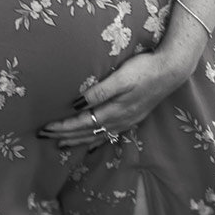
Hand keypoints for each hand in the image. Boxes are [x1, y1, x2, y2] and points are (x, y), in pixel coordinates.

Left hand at [39, 40, 200, 147]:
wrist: (171, 71)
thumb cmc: (144, 69)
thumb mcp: (120, 78)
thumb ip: (99, 91)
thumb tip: (77, 104)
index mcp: (114, 111)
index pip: (81, 123)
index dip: (62, 126)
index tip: (45, 128)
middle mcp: (119, 120)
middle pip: (86, 132)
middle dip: (64, 135)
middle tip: (43, 136)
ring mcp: (126, 121)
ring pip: (96, 136)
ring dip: (77, 140)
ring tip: (60, 144)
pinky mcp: (132, 118)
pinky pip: (109, 135)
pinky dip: (96, 141)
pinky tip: (90, 145)